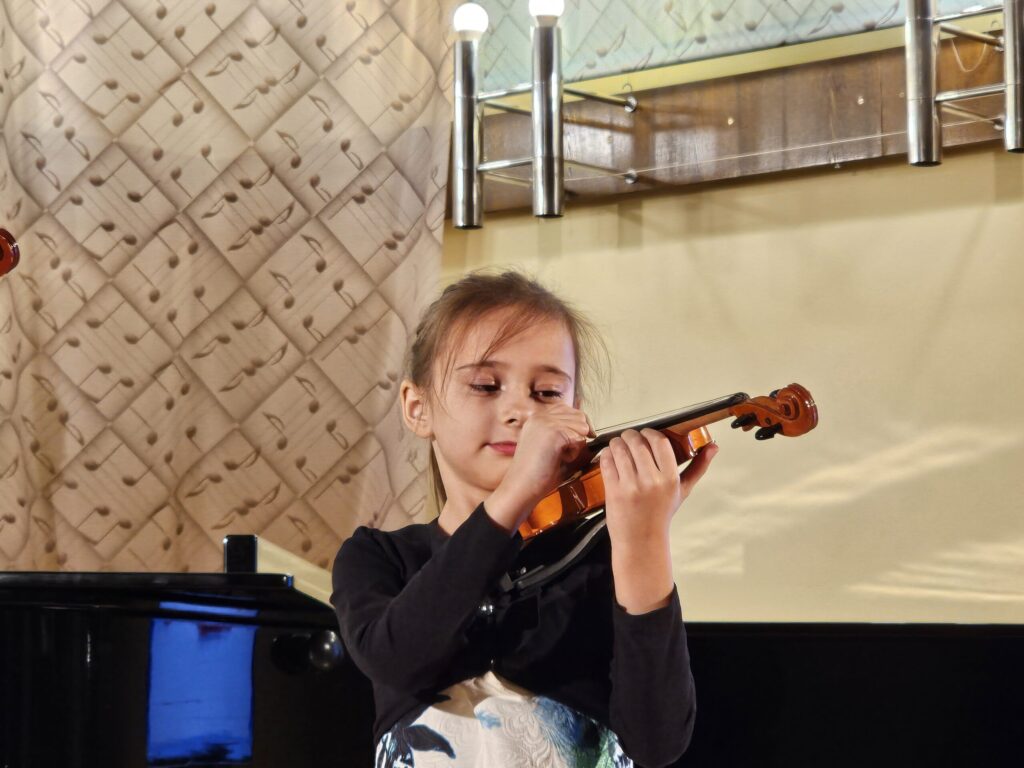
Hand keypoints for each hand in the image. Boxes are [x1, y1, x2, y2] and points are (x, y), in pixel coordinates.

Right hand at [485, 403, 592, 530]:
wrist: (521, 486)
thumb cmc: (536, 472)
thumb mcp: (548, 444)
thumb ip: (563, 431)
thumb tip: (588, 427)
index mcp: (537, 417)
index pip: (569, 409)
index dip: (578, 424)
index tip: (580, 438)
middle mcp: (541, 415)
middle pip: (579, 416)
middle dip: (579, 434)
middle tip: (564, 452)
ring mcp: (546, 422)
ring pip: (581, 427)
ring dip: (576, 444)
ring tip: (559, 456)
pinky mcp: (554, 432)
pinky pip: (579, 439)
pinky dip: (574, 453)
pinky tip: (559, 460)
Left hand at [602, 429, 717, 548]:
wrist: (641, 541)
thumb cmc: (661, 514)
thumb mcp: (682, 491)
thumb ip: (698, 467)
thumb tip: (714, 447)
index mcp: (670, 479)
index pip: (659, 442)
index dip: (650, 433)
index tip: (646, 434)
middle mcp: (651, 481)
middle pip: (637, 442)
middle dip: (630, 435)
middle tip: (629, 437)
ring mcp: (631, 486)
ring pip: (619, 449)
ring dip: (616, 442)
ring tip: (618, 444)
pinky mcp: (613, 491)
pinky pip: (607, 462)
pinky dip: (606, 454)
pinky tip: (610, 455)